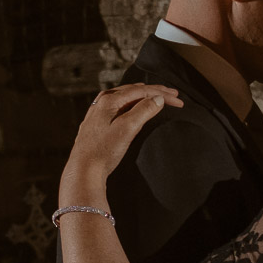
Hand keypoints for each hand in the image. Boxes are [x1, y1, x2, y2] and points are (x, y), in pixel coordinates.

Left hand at [59, 84, 180, 204]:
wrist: (83, 171)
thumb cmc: (104, 151)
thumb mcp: (127, 129)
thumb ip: (144, 110)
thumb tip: (158, 98)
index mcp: (108, 100)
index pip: (141, 91)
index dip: (162, 94)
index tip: (178, 99)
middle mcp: (101, 102)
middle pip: (133, 91)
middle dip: (155, 92)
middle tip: (173, 94)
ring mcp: (98, 113)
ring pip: (125, 98)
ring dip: (144, 96)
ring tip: (157, 95)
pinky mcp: (97, 124)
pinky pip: (119, 107)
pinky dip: (132, 104)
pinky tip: (135, 107)